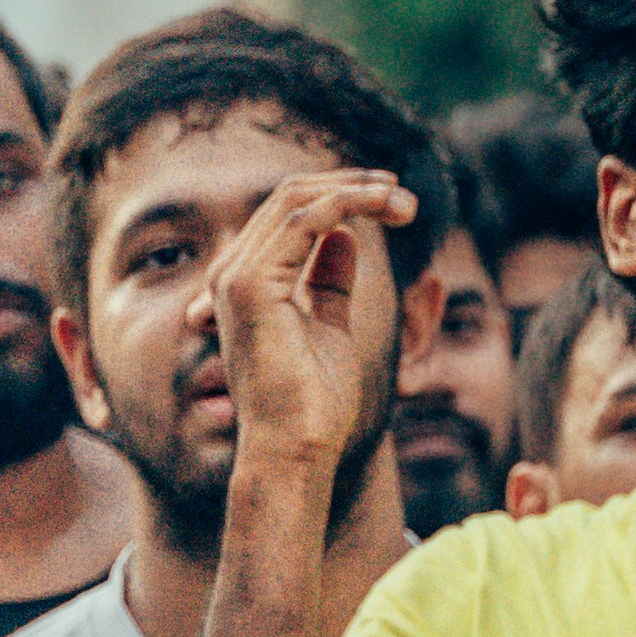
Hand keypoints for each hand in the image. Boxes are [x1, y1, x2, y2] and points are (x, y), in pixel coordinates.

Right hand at [200, 173, 419, 506]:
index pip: (289, 213)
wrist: (296, 450)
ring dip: (358, 191)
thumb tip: (344, 234)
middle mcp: (231, 272)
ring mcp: (235, 275)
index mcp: (246, 282)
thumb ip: (329, 280)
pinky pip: (305, 219)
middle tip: (404, 196)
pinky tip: (385, 208)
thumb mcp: (330, 326)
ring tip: (404, 202)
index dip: (341, 196)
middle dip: (352, 186)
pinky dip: (349, 203)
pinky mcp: (250, 283)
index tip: (392, 201)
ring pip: (297, 198)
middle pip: (291, 196)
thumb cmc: (313, 405)